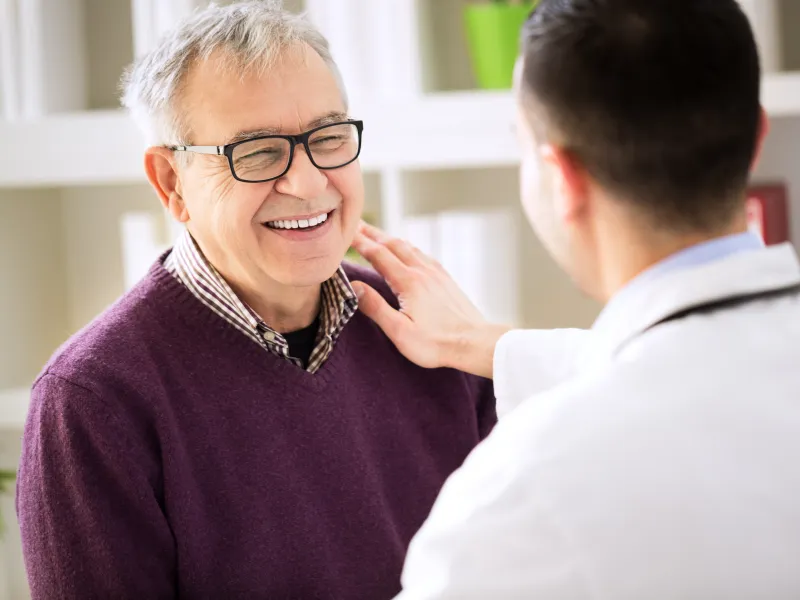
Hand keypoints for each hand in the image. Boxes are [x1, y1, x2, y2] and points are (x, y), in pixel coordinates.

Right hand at [350, 221, 510, 377]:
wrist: (474, 342)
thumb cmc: (436, 343)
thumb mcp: (400, 331)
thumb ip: (376, 307)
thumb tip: (354, 287)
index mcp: (408, 282)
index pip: (378, 255)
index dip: (360, 242)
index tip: (346, 232)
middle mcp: (422, 271)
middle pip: (393, 244)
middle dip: (373, 234)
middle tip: (356, 224)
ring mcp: (436, 273)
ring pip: (409, 247)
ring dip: (390, 238)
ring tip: (377, 234)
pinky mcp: (446, 279)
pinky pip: (423, 255)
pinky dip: (409, 247)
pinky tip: (409, 251)